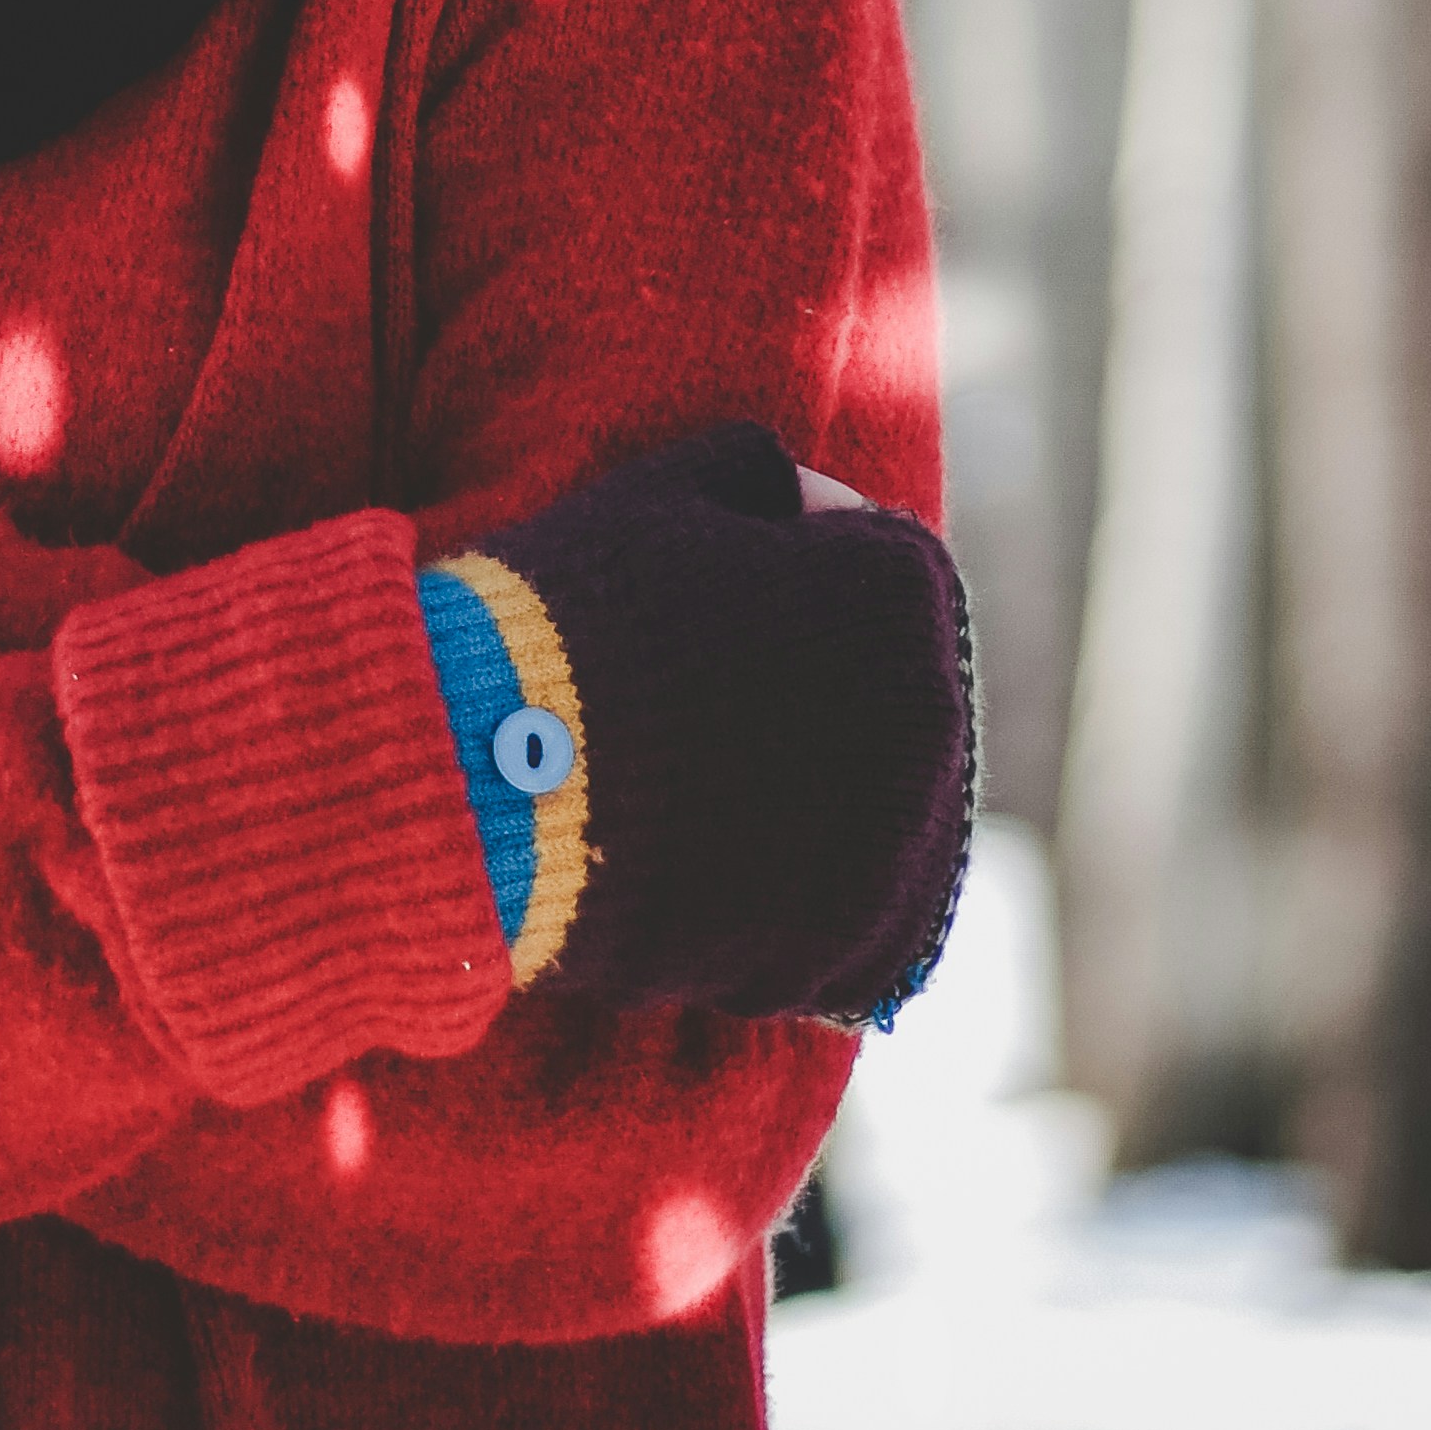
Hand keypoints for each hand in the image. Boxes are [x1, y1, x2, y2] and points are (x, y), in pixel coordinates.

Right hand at [421, 424, 973, 1026]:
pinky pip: (866, 928)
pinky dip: (820, 909)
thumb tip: (813, 509)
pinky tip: (742, 878)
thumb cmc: (582, 613)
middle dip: (833, 691)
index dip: (816, 568)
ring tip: (729, 796)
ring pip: (897, 820)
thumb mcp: (668, 489)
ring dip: (838, 805)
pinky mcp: (853, 948)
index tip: (746, 591)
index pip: (895, 573)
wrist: (501, 774)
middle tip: (729, 707)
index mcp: (898, 592)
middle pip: (902, 700)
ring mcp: (900, 847)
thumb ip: (765, 481)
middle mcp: (930, 720)